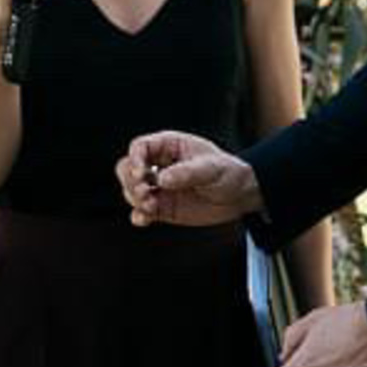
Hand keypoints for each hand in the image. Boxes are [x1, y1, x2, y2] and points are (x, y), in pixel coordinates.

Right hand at [116, 130, 259, 226]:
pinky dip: (139, 216)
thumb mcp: (211, 168)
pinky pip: (142, 211)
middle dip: (130, 181)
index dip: (135, 159)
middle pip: (127, 168)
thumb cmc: (227, 172)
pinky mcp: (163, 208)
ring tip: (151, 206)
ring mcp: (159, 187)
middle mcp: (159, 165)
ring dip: (135, 199)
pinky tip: (144, 220)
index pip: (140, 147)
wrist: (239, 195)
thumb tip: (162, 179)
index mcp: (169, 146)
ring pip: (131, 190)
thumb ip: (187, 172)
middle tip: (146, 192)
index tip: (141, 173)